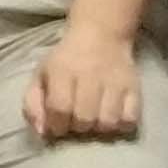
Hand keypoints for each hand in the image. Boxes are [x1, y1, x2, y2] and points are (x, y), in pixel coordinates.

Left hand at [25, 25, 142, 138]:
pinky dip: (121, 125)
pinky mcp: (134, 87)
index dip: (56, 125)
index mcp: (62, 70)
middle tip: (76, 120)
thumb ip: (33, 103)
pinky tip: (112, 117)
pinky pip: (130, 119)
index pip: (59, 108)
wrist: (100, 34)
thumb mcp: (41, 74)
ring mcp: (115, 81)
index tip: (57, 126)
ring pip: (108, 122)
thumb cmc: (66, 60)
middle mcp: (90, 75)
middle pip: (84, 118)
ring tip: (94, 119)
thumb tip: (43, 132)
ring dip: (98, 128)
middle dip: (77, 127)